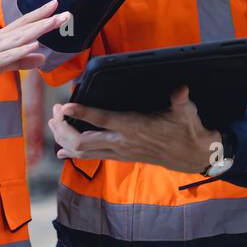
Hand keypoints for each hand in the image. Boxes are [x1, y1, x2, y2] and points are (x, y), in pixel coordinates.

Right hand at [0, 0, 68, 93]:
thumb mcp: (0, 65)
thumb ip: (21, 61)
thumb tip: (42, 58)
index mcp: (0, 40)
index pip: (23, 24)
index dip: (40, 14)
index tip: (56, 5)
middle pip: (25, 27)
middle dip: (45, 19)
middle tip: (65, 12)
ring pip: (18, 38)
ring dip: (37, 29)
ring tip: (54, 22)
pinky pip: (6, 57)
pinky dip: (21, 50)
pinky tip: (34, 44)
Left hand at [48, 85, 221, 174]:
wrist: (192, 156)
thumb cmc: (187, 130)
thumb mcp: (186, 112)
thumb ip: (180, 99)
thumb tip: (181, 88)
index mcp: (134, 127)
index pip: (102, 120)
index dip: (81, 113)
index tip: (64, 106)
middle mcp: (122, 142)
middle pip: (82, 141)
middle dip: (64, 128)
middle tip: (55, 111)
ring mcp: (119, 152)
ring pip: (82, 152)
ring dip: (64, 139)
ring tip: (54, 124)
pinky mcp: (119, 157)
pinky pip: (90, 158)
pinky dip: (73, 154)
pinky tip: (61, 152)